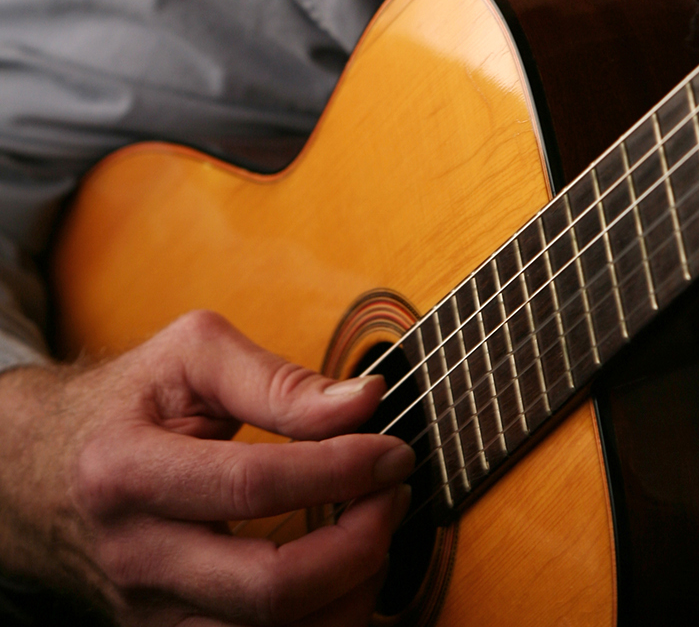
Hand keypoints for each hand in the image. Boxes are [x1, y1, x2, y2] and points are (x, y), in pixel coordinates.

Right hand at [0, 310, 415, 623]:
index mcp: (127, 472)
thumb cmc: (131, 401)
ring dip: (348, 592)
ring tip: (376, 527)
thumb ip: (276, 378)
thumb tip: (364, 401)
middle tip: (395, 492)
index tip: (392, 448)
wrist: (45, 470)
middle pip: (265, 590)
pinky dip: (320, 620)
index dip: (337, 470)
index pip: (251, 487)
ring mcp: (148, 614)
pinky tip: (346, 572)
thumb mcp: (190, 356)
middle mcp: (134, 558)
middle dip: (357, 546)